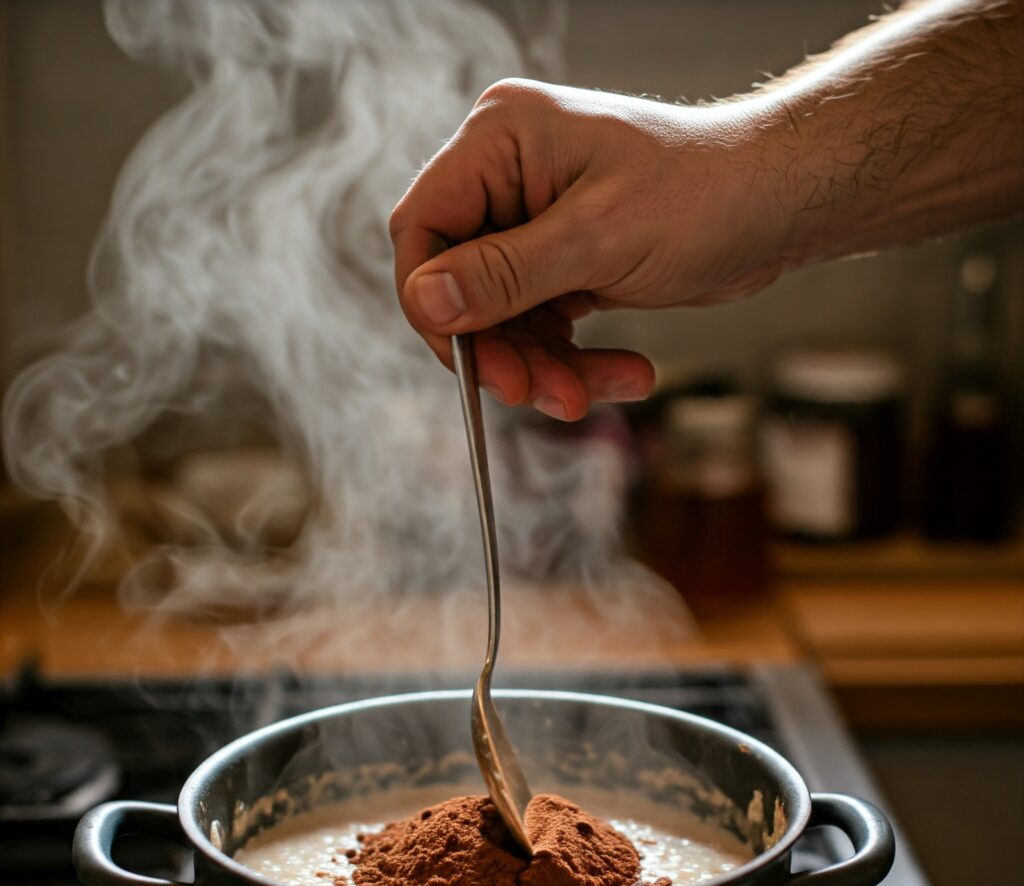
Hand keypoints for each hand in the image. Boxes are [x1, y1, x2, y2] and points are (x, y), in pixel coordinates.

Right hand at [389, 79, 789, 419]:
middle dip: (501, 349)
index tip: (464, 358)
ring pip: (503, 319)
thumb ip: (503, 274)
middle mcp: (509, 179)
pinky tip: (623, 376)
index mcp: (501, 142)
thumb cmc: (704, 194)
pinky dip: (573, 360)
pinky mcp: (564, 261)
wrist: (779, 206)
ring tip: (588, 396)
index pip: (424, 227)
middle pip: (461, 285)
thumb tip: (425, 302)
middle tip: (536, 394)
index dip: (430, 300)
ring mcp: (535, 223)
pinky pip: (543, 325)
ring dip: (542, 367)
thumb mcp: (597, 239)